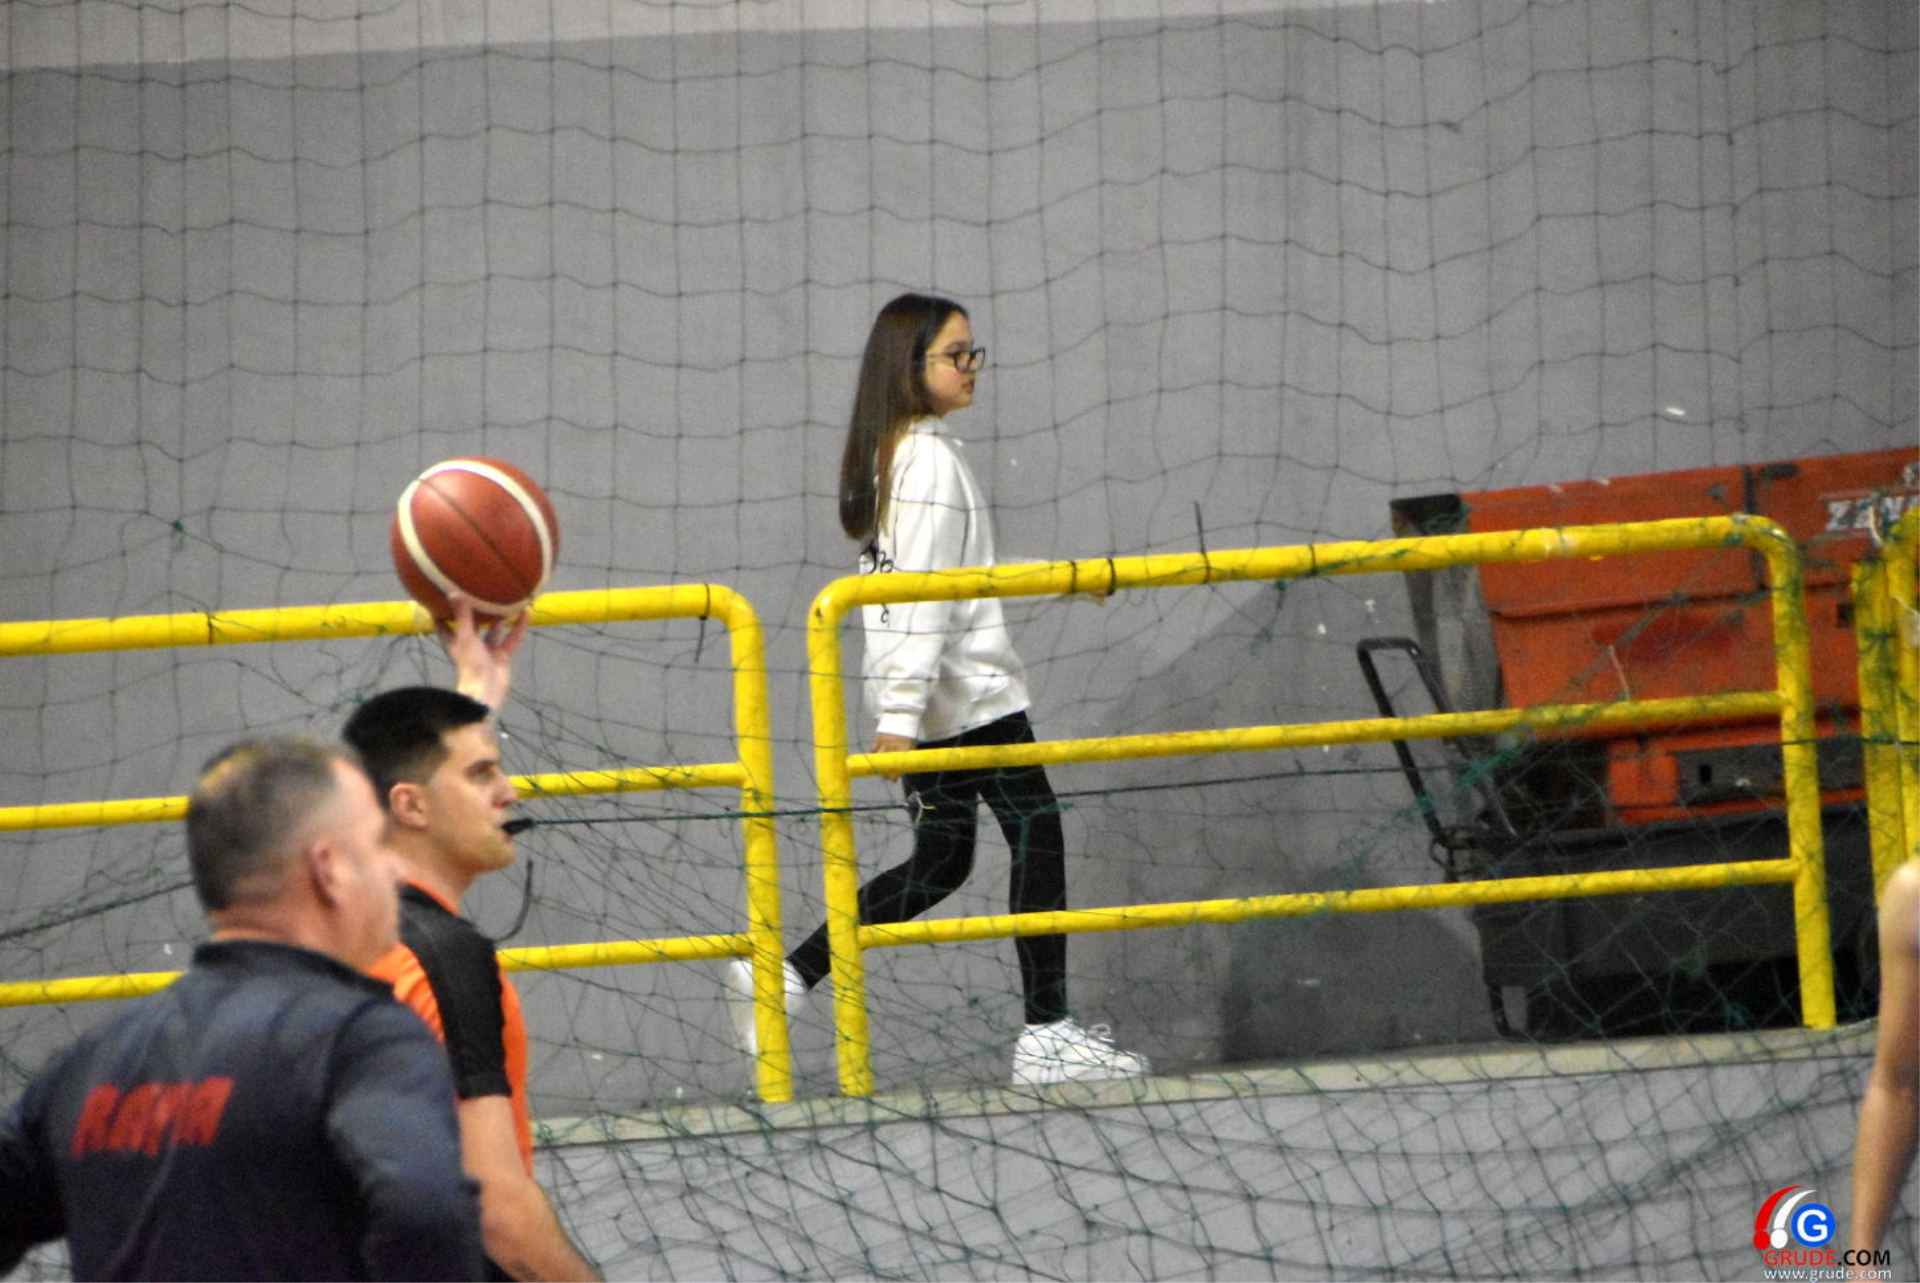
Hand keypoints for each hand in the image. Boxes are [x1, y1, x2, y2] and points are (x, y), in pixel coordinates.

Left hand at [437, 593, 528, 710]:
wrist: (487, 690)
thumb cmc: (471, 666)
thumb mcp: (466, 637)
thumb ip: (462, 616)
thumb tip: (454, 592)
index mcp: (456, 641)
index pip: (444, 625)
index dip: (440, 612)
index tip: (439, 597)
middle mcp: (471, 645)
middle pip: (472, 626)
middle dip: (476, 612)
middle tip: (479, 594)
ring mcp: (488, 651)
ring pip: (496, 631)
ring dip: (502, 618)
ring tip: (508, 600)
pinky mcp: (503, 657)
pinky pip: (512, 639)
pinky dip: (519, 627)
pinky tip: (526, 614)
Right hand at [870, 733, 916, 780]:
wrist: (901, 715)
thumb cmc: (908, 731)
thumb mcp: (912, 742)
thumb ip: (908, 753)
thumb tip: (904, 768)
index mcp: (904, 746)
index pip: (899, 763)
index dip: (896, 773)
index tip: (893, 780)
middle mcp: (894, 744)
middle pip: (888, 762)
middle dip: (887, 772)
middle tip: (886, 778)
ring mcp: (885, 741)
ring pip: (880, 757)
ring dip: (879, 766)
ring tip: (880, 772)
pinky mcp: (878, 737)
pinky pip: (873, 749)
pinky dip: (873, 755)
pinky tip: (874, 760)